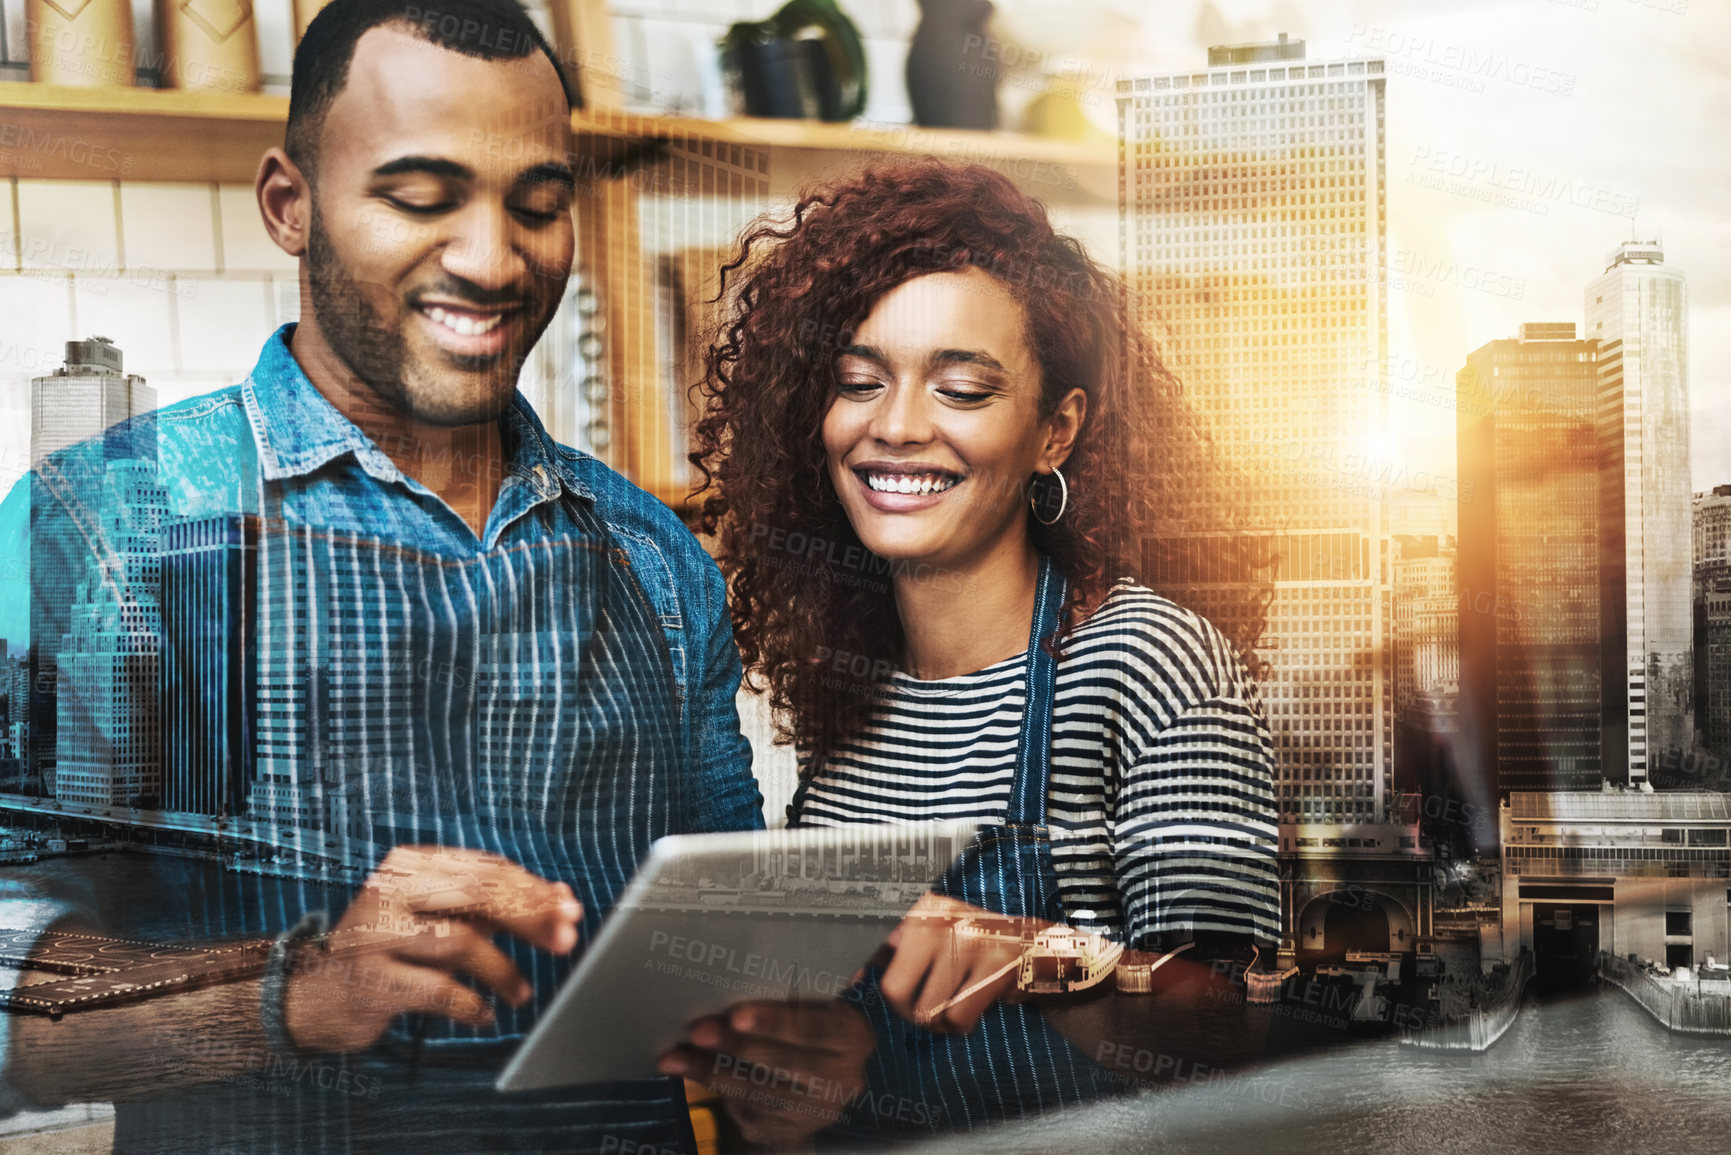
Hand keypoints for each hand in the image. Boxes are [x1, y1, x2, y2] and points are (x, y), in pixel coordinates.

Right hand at [283, 845, 581, 1053]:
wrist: (316, 995)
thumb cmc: (391, 950)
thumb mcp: (438, 917)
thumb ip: (492, 906)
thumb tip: (559, 899)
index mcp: (410, 865)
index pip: (485, 869)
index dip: (532, 890)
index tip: (569, 908)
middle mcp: (389, 891)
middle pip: (479, 894)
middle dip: (530, 918)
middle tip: (565, 941)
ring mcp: (374, 935)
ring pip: (462, 942)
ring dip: (503, 970)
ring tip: (521, 992)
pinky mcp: (370, 981)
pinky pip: (438, 990)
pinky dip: (471, 1004)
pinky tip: (485, 1014)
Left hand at [658, 1000, 875, 1148]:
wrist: (831, 1079)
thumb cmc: (818, 1023)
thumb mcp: (823, 1005)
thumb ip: (804, 991)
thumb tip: (761, 963)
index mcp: (853, 1038)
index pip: (813, 1028)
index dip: (775, 1022)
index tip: (737, 1015)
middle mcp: (842, 1080)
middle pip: (780, 1062)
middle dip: (734, 1047)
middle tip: (697, 1031)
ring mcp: (815, 1112)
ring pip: (757, 1091)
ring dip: (711, 1072)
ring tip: (674, 1056)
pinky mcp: (789, 1131)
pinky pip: (747, 1110)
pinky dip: (715, 1090)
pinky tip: (688, 1072)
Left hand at [876, 892, 1046, 1034]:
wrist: (1036, 946)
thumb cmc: (973, 944)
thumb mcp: (932, 934)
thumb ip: (892, 950)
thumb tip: (850, 978)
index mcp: (921, 910)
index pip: (879, 959)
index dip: (880, 987)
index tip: (880, 994)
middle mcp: (940, 921)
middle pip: (897, 993)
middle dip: (911, 1011)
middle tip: (930, 1004)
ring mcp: (969, 941)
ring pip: (929, 1011)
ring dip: (941, 1020)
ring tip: (957, 1000)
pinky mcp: (995, 966)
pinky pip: (958, 1018)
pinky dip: (962, 1024)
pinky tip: (974, 1005)